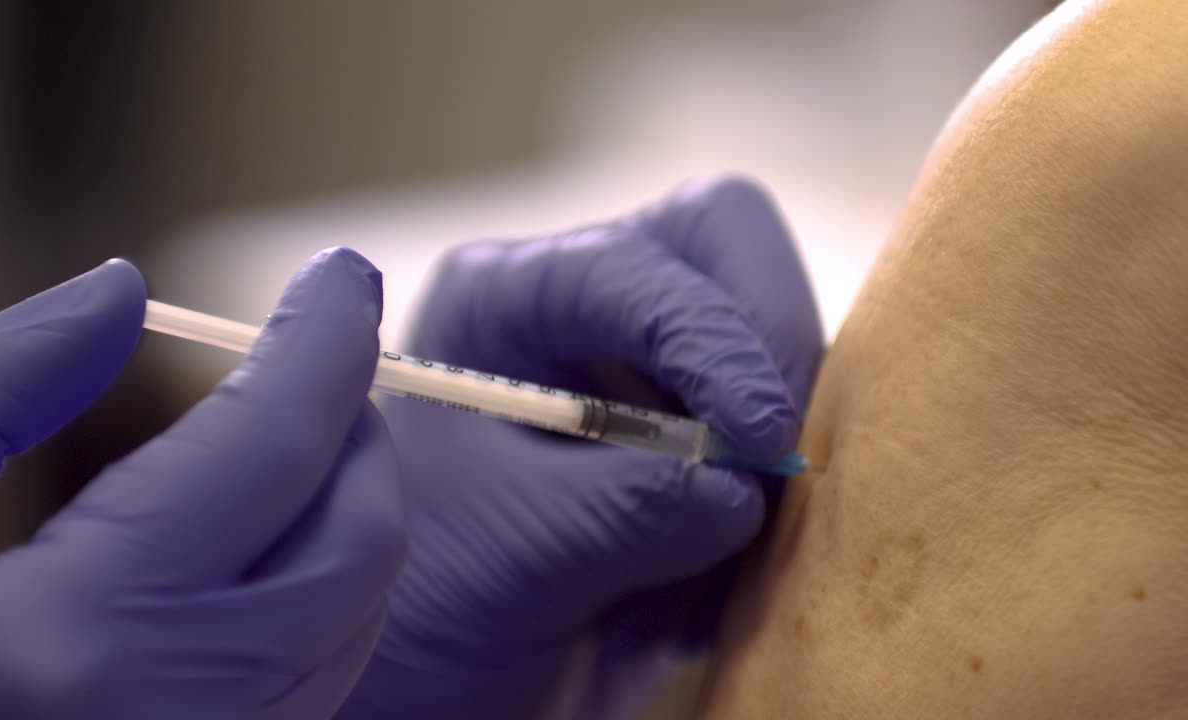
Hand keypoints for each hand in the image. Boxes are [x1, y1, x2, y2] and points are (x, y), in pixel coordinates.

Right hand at [0, 249, 404, 719]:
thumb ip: (5, 380)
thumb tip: (126, 291)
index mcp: (85, 635)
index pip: (270, 444)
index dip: (324, 339)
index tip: (344, 272)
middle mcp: (181, 717)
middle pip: (360, 539)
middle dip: (357, 432)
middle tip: (312, 363)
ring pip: (356, 615)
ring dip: (347, 508)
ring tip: (289, 441)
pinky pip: (316, 677)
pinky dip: (317, 589)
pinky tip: (254, 547)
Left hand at [340, 176, 823, 718]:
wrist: (416, 690)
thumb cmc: (414, 607)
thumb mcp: (505, 553)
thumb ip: (624, 509)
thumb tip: (742, 488)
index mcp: (510, 300)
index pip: (639, 268)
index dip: (716, 338)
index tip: (762, 440)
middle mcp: (586, 315)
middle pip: (730, 252)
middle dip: (771, 357)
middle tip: (769, 471)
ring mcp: (647, 376)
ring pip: (772, 357)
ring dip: (761, 469)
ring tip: (676, 600)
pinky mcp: (690, 447)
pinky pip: (770, 450)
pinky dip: (754, 527)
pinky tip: (677, 616)